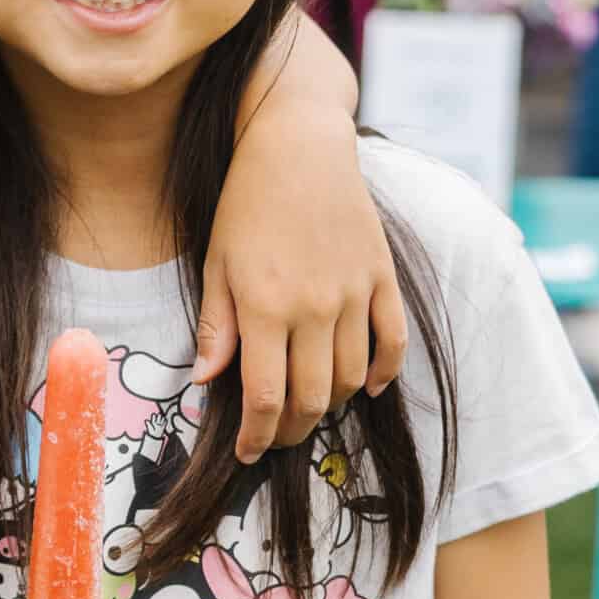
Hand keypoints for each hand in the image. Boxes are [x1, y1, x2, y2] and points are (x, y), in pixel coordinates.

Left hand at [197, 106, 406, 461]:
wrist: (297, 146)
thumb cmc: (245, 204)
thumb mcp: (215, 263)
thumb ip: (216, 326)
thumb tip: (206, 382)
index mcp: (264, 307)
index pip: (266, 397)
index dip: (258, 435)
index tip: (248, 452)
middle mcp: (313, 308)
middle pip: (312, 398)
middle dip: (292, 430)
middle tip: (277, 437)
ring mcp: (353, 293)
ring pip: (351, 377)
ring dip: (331, 404)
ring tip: (310, 408)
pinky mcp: (381, 277)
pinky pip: (392, 341)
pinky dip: (382, 372)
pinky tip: (366, 386)